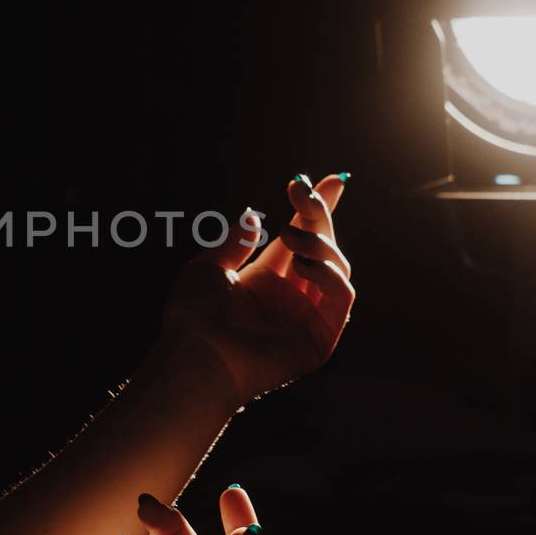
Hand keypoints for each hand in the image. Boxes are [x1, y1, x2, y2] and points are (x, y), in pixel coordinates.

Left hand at [161, 173, 353, 401]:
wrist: (194, 355)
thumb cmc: (193, 315)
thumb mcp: (209, 266)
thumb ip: (236, 240)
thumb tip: (254, 215)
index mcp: (265, 280)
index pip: (301, 238)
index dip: (316, 209)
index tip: (331, 179)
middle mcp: (291, 296)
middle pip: (322, 247)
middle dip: (319, 214)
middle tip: (303, 191)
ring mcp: (308, 317)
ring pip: (337, 268)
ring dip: (319, 244)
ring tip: (290, 237)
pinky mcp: (320, 338)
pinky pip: (342, 297)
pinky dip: (330, 274)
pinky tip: (303, 264)